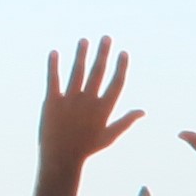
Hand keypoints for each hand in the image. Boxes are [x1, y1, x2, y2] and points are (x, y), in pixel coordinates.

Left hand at [36, 39, 140, 172]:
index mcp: (104, 109)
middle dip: (103, 53)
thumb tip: (143, 111)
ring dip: (81, 54)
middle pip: (98, 72)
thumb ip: (126, 121)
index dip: (121, 66)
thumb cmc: (88, 148)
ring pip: (76, 72)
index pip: (116, 83)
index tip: (124, 52)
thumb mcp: (110, 135)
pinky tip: (55, 52)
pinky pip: (53, 79)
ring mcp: (70, 100)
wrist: (61, 158)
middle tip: (106, 38)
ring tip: (84, 40)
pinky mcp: (52, 101)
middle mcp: (88, 101)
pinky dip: (53, 65)